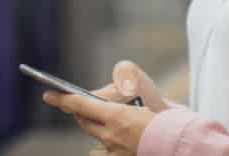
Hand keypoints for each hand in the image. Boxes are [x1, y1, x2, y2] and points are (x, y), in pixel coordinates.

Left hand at [42, 61, 164, 154]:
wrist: (180, 144)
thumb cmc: (166, 116)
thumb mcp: (148, 90)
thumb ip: (127, 79)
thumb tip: (115, 85)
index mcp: (116, 116)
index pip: (80, 105)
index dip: (62, 99)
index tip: (48, 94)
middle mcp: (110, 136)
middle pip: (84, 121)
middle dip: (80, 111)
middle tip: (81, 103)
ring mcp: (114, 151)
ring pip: (95, 136)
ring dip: (95, 126)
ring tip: (104, 119)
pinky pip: (105, 149)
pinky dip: (106, 140)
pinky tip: (116, 136)